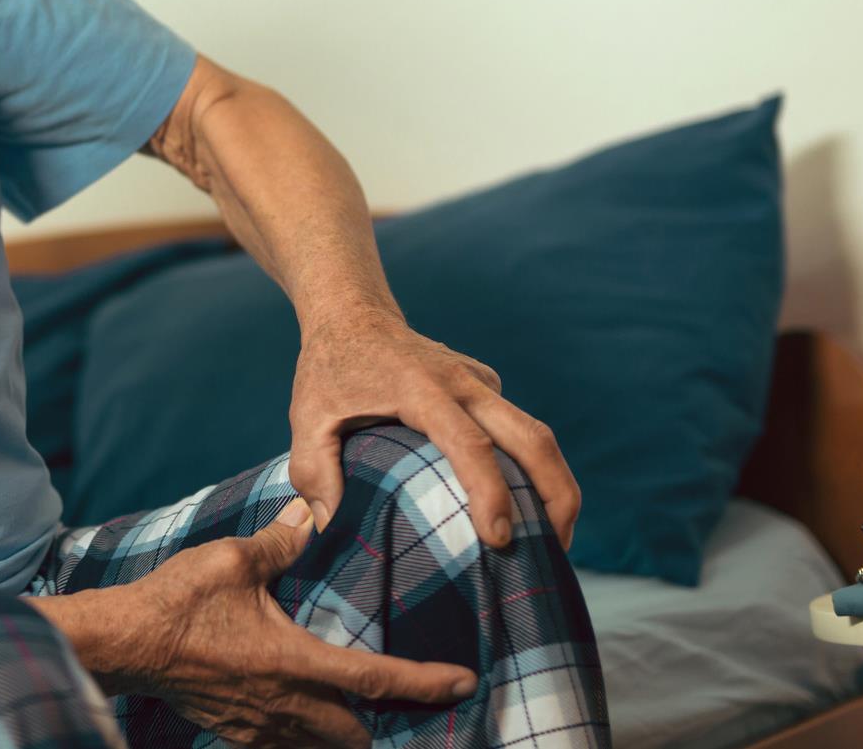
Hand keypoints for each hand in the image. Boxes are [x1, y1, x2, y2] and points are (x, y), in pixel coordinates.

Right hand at [121, 497, 475, 747]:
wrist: (122, 645)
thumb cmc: (177, 601)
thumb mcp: (232, 559)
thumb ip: (280, 542)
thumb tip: (311, 514)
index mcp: (293, 662)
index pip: (375, 681)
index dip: (425, 684)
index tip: (464, 683)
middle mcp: (284, 705)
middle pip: (358, 735)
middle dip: (389, 726)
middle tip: (413, 704)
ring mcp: (258, 726)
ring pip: (324, 748)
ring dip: (350, 735)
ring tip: (366, 713)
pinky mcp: (234, 732)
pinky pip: (285, 746)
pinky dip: (308, 738)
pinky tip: (305, 714)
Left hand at [289, 313, 579, 549]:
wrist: (353, 312)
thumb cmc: (329, 368)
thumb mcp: (307, 417)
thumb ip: (313, 471)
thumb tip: (331, 528)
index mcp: (422, 389)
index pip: (470, 445)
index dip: (490, 493)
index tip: (498, 539)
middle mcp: (464, 382)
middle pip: (532, 438)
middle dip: (556, 495)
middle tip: (554, 551)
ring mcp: (480, 381)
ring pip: (536, 433)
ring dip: (554, 484)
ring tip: (551, 540)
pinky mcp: (485, 384)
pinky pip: (517, 427)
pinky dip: (528, 467)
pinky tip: (518, 505)